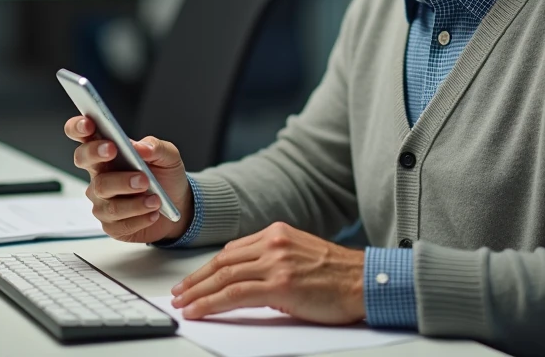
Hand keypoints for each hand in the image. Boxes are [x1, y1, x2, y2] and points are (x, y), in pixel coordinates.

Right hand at [65, 116, 192, 243]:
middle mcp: (99, 174)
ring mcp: (101, 200)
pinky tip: (153, 212)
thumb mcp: (168, 157)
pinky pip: (118, 221)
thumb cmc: (165, 177)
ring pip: (104, 193)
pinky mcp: (110, 224)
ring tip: (154, 197)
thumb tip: (141, 147)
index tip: (88, 123)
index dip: (78, 127)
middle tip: (115, 151)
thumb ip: (156, 147)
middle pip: (83, 159)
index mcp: (108, 151)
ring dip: (130, 195)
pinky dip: (139, 216)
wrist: (177, 206)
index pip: (83, 135)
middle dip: (96, 153)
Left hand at [170, 222, 364, 323]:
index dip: (208, 268)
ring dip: (198, 292)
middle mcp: (274, 243)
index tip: (193, 280)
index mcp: (277, 233)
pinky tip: (199, 311)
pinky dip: (211, 303)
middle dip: (196, 280)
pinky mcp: (281, 285)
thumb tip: (244, 279)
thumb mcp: (300, 256)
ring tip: (183, 304)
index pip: (232, 251)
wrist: (365, 282)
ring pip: (224, 277)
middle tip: (179, 293)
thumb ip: (272, 260)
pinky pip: (235, 294)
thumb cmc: (338, 276)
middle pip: (223, 262)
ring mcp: (276, 263)